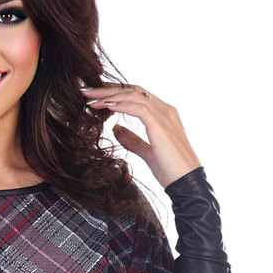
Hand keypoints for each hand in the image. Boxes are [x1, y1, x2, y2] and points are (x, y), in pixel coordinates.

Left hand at [80, 83, 201, 187]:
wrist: (187, 183)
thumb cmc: (170, 170)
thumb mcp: (146, 151)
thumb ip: (132, 139)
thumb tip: (115, 129)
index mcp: (163, 114)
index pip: (136, 95)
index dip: (115, 92)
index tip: (94, 95)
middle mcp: (165, 110)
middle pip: (132, 91)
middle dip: (107, 89)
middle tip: (85, 91)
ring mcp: (164, 116)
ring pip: (133, 96)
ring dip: (109, 96)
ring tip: (90, 100)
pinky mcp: (160, 126)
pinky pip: (139, 109)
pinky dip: (121, 105)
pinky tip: (106, 107)